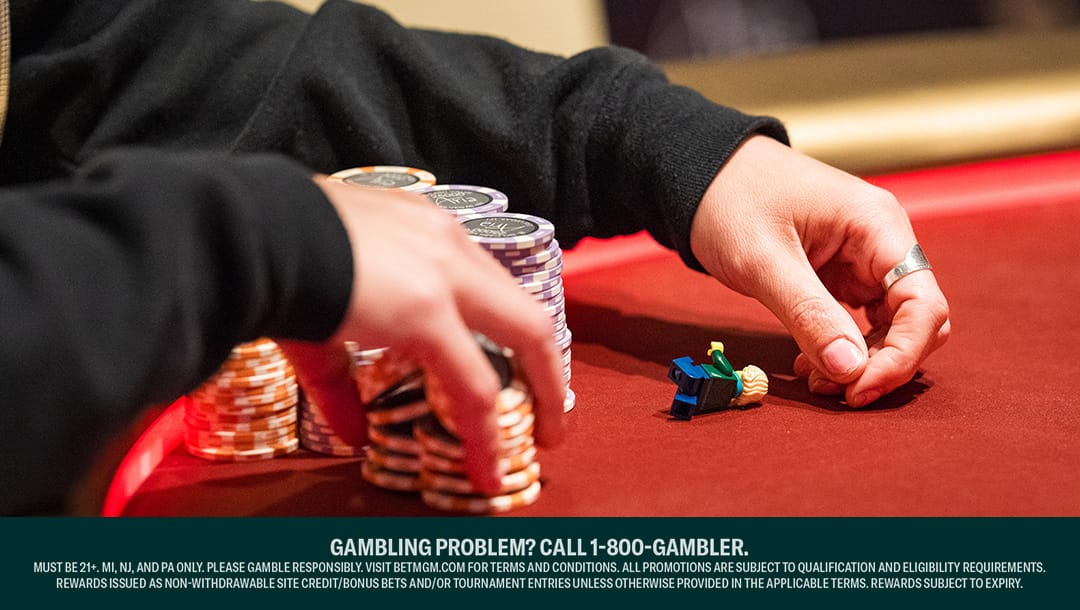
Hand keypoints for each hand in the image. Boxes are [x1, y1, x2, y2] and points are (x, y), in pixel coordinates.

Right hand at [280, 177, 565, 493]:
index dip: (504, 331)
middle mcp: (447, 245)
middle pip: (524, 309)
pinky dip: (485, 430)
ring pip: (523, 336)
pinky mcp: (427, 310)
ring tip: (548, 437)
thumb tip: (351, 430)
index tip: (514, 367)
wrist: (249, 230)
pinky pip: (473, 383)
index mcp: (425, 232)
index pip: (486, 285)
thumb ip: (341, 380)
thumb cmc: (275, 254)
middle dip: (546, 364)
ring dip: (542, 391)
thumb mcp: (319, 314)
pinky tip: (487, 467)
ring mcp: (444, 273)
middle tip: (554, 411)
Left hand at [690, 136, 949, 406]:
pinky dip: (840, 349)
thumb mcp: (763, 262)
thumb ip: (809, 315)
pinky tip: (808, 364)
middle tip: (834, 392)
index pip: (923, 304)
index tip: (858, 389)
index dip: (902, 355)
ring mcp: (863, 260)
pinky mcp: (841, 276)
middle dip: (882, 364)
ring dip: (859, 362)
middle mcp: (882, 243)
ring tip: (814, 381)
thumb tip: (851, 370)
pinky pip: (858, 323)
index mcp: (878, 227)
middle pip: (916, 321)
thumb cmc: (731, 200)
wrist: (702, 176)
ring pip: (889, 328)